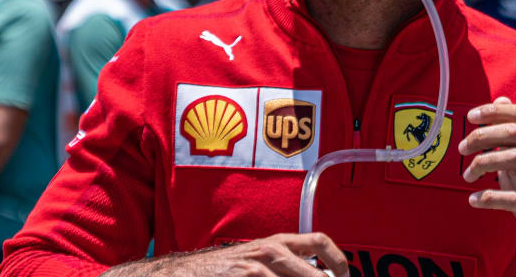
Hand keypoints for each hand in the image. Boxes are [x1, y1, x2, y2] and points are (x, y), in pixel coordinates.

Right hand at [105, 233, 348, 276]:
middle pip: (316, 276)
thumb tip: (318, 275)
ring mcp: (256, 270)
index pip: (321, 243)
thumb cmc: (217, 272)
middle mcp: (270, 253)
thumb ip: (283, 266)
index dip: (340, 262)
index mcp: (276, 243)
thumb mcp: (253, 261)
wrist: (176, 276)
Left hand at [458, 96, 515, 260]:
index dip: (494, 111)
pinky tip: (473, 199)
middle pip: (513, 135)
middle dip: (483, 136)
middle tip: (462, 148)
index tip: (471, 116)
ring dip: (483, 163)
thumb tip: (501, 99)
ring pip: (514, 160)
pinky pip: (513, 199)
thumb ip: (513, 130)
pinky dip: (490, 197)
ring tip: (467, 176)